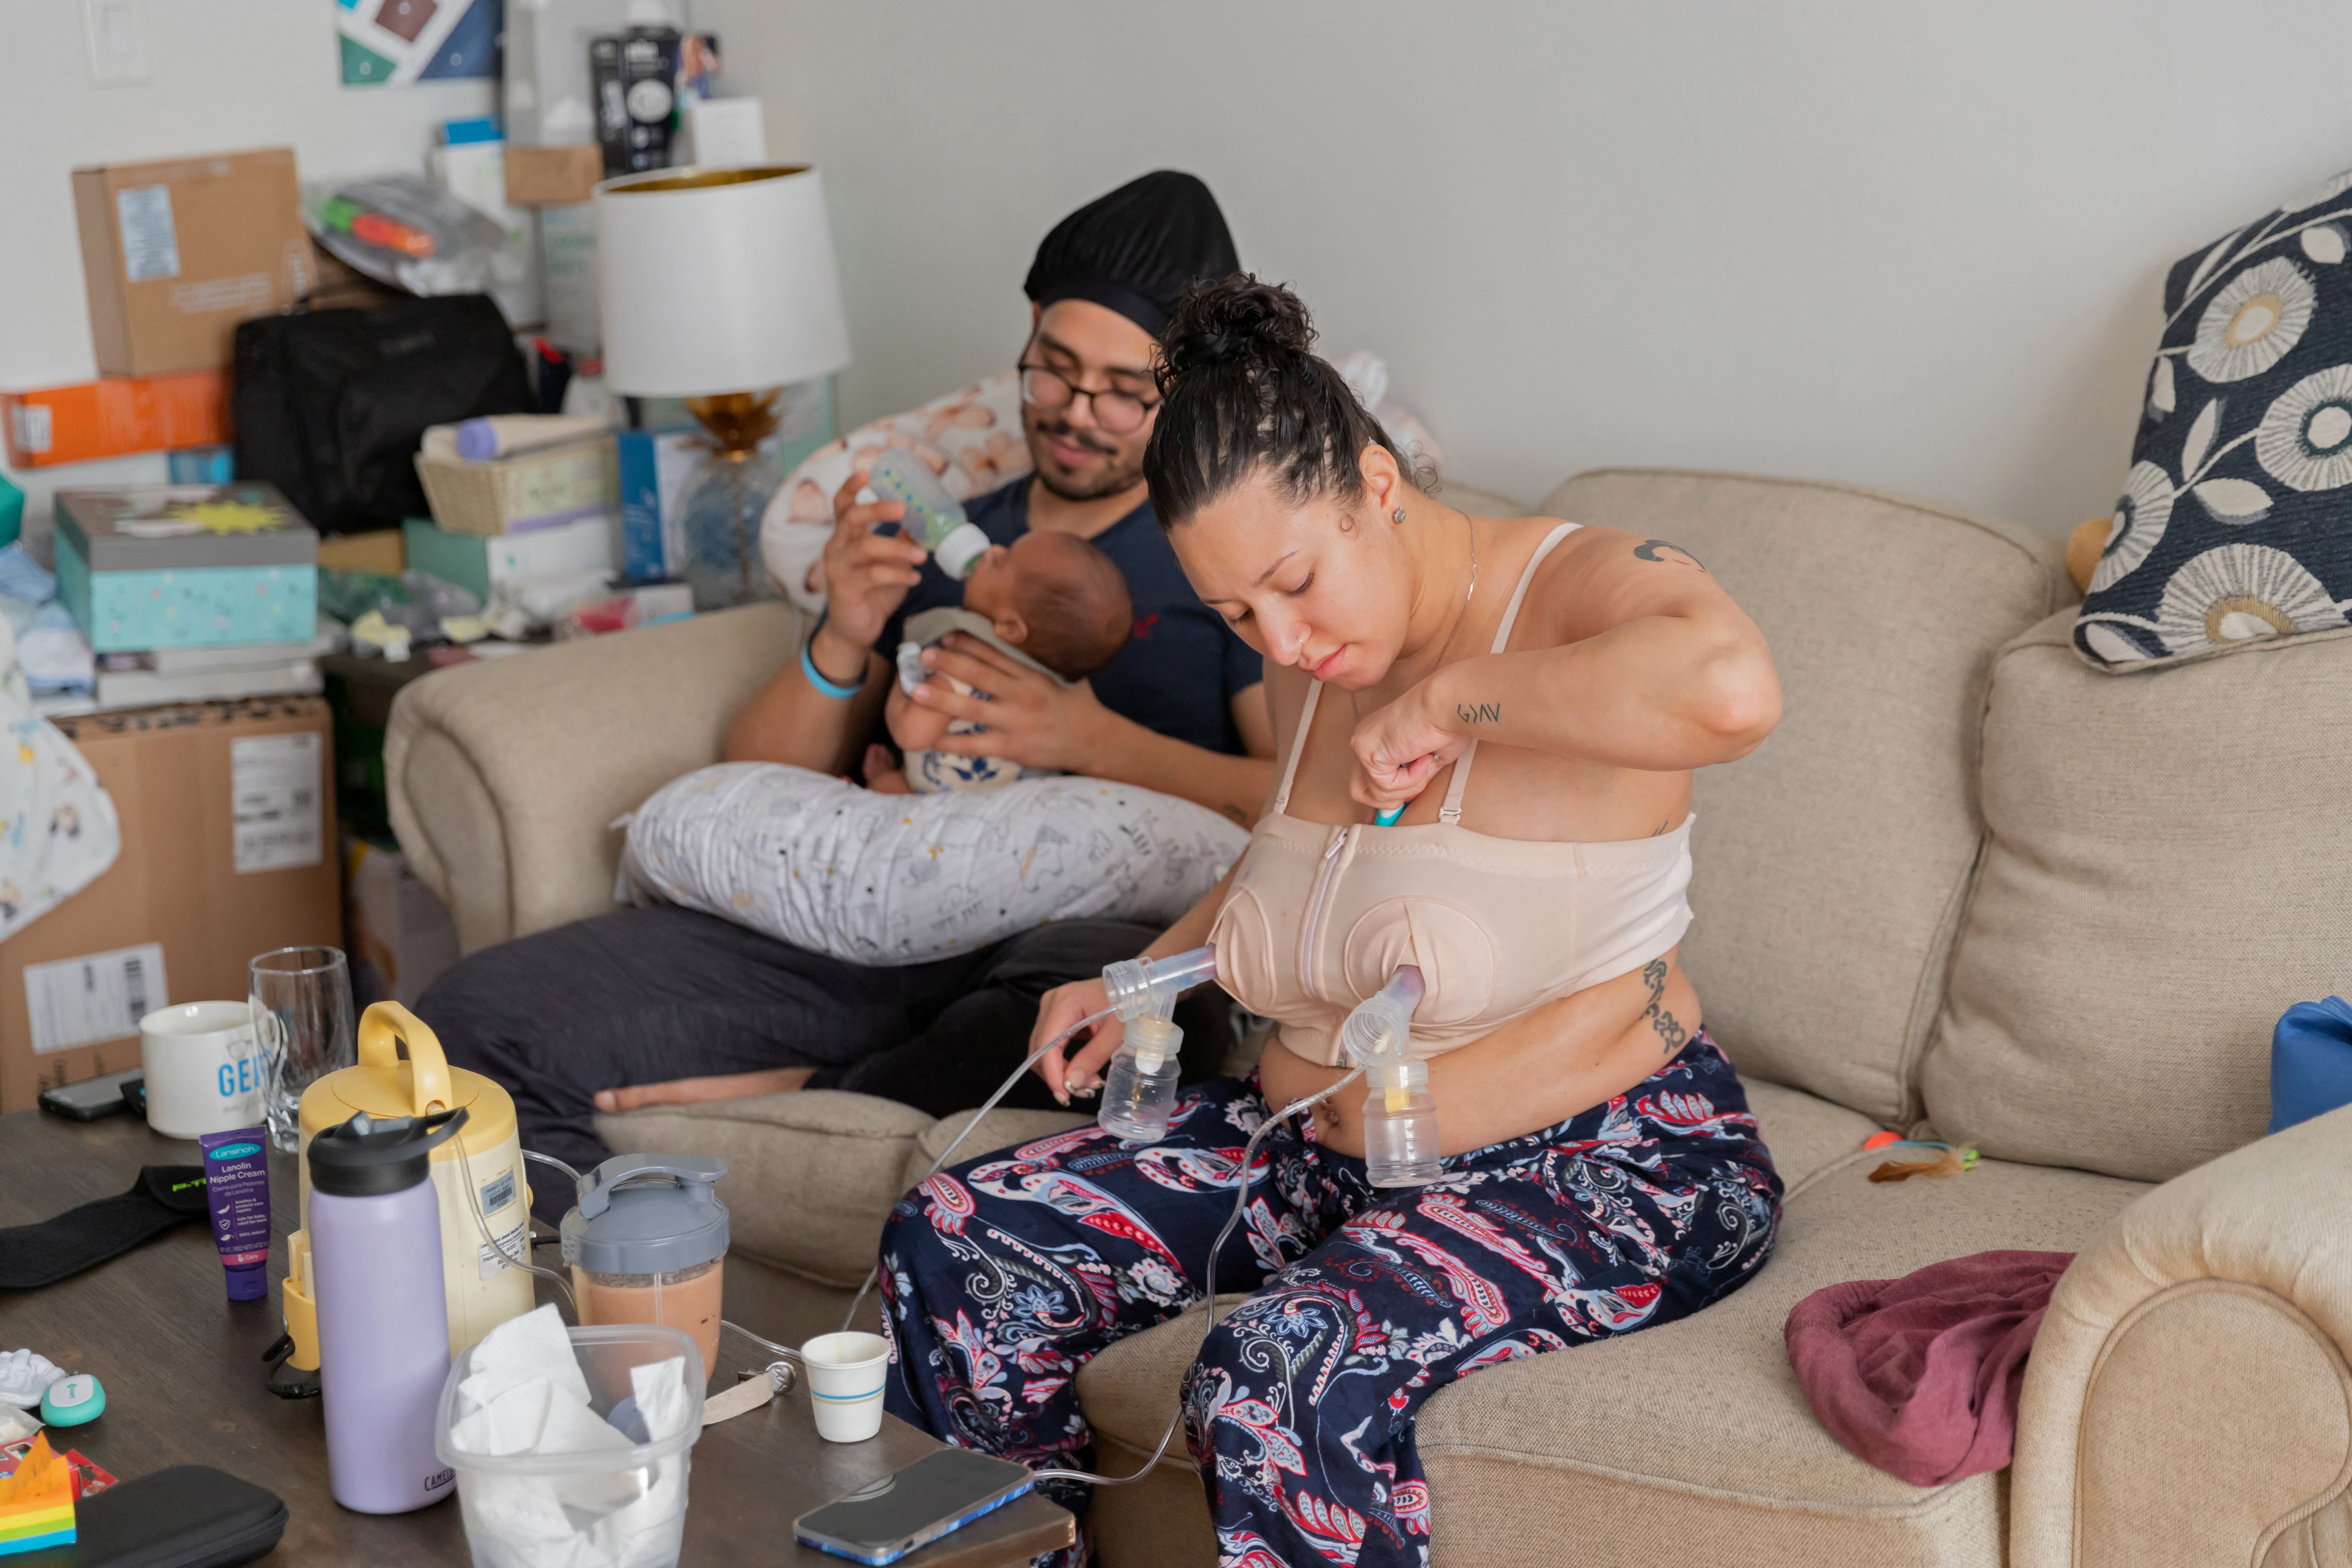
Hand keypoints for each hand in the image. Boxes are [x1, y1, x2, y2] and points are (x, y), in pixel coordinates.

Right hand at [816, 468, 927, 656]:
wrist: (855, 630)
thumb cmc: (872, 593)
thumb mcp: (889, 563)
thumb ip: (900, 542)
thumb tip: (922, 523)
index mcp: (845, 537)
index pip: (841, 506)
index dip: (850, 487)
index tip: (865, 472)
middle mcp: (837, 548)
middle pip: (852, 518)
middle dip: (877, 510)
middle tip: (902, 508)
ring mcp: (838, 568)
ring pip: (866, 547)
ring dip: (898, 549)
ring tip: (922, 556)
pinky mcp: (845, 589)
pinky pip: (873, 575)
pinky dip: (897, 574)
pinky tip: (913, 578)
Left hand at [909, 634, 1113, 772]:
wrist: (1094, 740)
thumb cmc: (1079, 705)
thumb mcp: (1064, 674)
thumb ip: (1042, 660)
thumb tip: (1025, 640)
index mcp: (1032, 674)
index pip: (994, 654)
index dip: (967, 643)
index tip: (946, 636)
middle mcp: (1021, 694)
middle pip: (978, 674)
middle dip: (948, 663)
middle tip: (923, 655)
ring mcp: (1015, 722)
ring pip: (971, 708)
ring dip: (941, 699)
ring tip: (916, 692)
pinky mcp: (1012, 746)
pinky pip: (975, 745)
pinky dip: (951, 743)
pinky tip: (930, 740)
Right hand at [1030, 977, 1123, 1104]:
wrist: (1134, 987)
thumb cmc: (1129, 1004)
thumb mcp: (1116, 1033)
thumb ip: (1092, 1058)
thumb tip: (1071, 1084)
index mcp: (1065, 1002)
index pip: (1047, 1045)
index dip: (1052, 1074)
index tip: (1064, 1096)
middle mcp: (1051, 1003)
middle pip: (1040, 1049)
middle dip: (1057, 1075)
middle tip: (1083, 1091)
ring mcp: (1052, 1008)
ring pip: (1042, 1050)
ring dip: (1060, 1072)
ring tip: (1087, 1083)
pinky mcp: (1057, 1016)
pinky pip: (1051, 1045)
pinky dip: (1063, 1063)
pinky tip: (1082, 1071)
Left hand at [1348, 681, 1466, 813]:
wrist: (1447, 704)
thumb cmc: (1447, 723)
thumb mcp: (1427, 760)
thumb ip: (1410, 778)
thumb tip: (1403, 801)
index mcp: (1375, 738)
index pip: (1364, 777)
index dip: (1378, 799)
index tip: (1385, 817)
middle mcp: (1363, 739)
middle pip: (1359, 791)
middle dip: (1388, 800)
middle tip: (1411, 795)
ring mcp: (1361, 745)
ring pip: (1377, 794)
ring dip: (1409, 787)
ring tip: (1426, 762)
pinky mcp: (1367, 753)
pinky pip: (1386, 787)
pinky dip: (1411, 779)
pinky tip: (1422, 757)